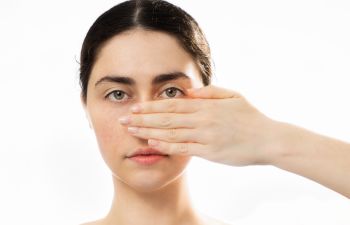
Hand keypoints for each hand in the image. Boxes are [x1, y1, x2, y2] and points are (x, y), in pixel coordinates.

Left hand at [119, 85, 281, 165]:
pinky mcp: (210, 151)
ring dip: (149, 131)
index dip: (152, 106)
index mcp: (207, 105)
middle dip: (143, 119)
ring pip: (171, 132)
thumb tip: (189, 91)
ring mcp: (206, 135)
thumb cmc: (250, 117)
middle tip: (124, 120)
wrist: (269, 139)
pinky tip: (152, 144)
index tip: (136, 108)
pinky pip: (184, 148)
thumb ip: (210, 92)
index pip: (173, 105)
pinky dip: (167, 146)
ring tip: (131, 131)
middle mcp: (203, 119)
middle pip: (167, 118)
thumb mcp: (233, 96)